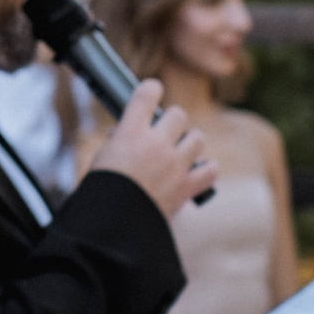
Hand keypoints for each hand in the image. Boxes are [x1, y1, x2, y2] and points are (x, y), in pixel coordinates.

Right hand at [87, 80, 216, 217]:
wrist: (115, 224)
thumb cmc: (102, 190)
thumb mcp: (102, 157)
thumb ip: (119, 141)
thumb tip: (124, 136)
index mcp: (130, 132)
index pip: (147, 94)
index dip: (152, 89)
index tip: (152, 91)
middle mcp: (156, 144)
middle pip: (178, 115)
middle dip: (172, 121)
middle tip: (164, 132)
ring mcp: (175, 164)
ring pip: (197, 138)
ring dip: (189, 143)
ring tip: (180, 151)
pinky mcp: (187, 186)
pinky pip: (211, 170)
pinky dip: (206, 170)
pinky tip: (197, 171)